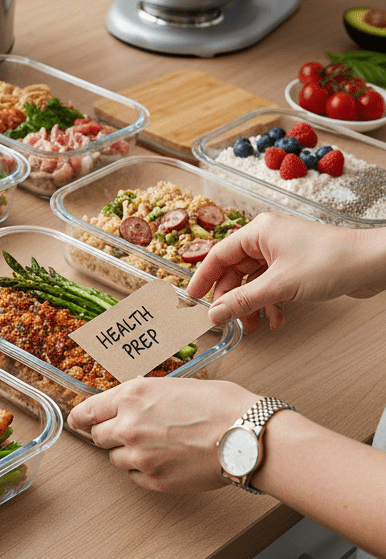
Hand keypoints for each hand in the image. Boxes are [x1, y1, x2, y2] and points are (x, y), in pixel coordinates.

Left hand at [66, 378, 258, 492]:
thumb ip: (143, 398)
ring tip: (159, 446)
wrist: (246, 435)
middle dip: (111, 435)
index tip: (78, 422)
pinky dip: (144, 470)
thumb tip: (130, 406)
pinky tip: (167, 461)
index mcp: (131, 397)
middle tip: (132, 433)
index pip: (87, 411)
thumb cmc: (221, 405)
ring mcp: (139, 456)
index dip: (81, 418)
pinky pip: (135, 476)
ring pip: (116, 459)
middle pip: (99, 437)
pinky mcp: (154, 480)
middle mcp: (128, 425)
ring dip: (129, 453)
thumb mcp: (173, 386)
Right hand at [186, 214, 385, 332]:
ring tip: (251, 326)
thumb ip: (242, 301)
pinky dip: (270, 303)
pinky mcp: (297, 265)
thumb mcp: (279, 286)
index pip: (218, 255)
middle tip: (225, 319)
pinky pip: (272, 285)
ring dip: (251, 305)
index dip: (203, 278)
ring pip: (253, 281)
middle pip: (235, 271)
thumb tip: (214, 314)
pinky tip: (276, 320)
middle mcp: (267, 239)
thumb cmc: (332, 261)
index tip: (192, 298)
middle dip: (231, 298)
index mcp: (258, 232)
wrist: (374, 263)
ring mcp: (283, 252)